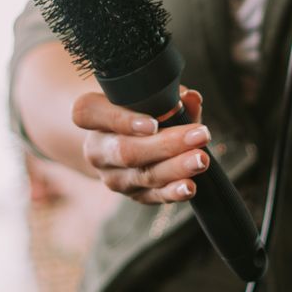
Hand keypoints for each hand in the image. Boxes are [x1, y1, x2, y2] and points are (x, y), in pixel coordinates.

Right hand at [71, 87, 209, 204]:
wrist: (118, 141)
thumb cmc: (134, 110)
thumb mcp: (144, 97)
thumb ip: (167, 97)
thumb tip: (191, 98)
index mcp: (90, 115)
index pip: (91, 115)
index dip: (122, 121)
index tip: (152, 123)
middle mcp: (96, 149)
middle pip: (125, 150)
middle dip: (166, 145)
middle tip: (199, 136)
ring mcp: (112, 176)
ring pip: (143, 175)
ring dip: (176, 168)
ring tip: (201, 159)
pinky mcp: (131, 194)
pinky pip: (152, 195)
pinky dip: (172, 191)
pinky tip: (189, 186)